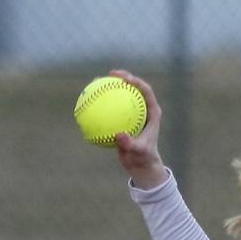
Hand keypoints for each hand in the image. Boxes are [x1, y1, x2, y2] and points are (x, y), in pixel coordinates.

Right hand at [108, 69, 167, 188]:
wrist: (141, 165)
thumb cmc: (143, 158)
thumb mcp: (138, 152)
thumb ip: (130, 144)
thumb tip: (119, 135)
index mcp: (152, 113)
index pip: (146, 92)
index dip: (137, 82)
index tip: (125, 79)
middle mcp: (143, 110)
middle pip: (133, 88)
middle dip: (123, 77)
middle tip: (111, 74)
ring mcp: (133, 114)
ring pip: (121, 96)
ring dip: (109, 87)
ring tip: (96, 81)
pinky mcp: (123, 120)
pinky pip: (111, 108)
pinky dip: (101, 104)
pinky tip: (88, 102)